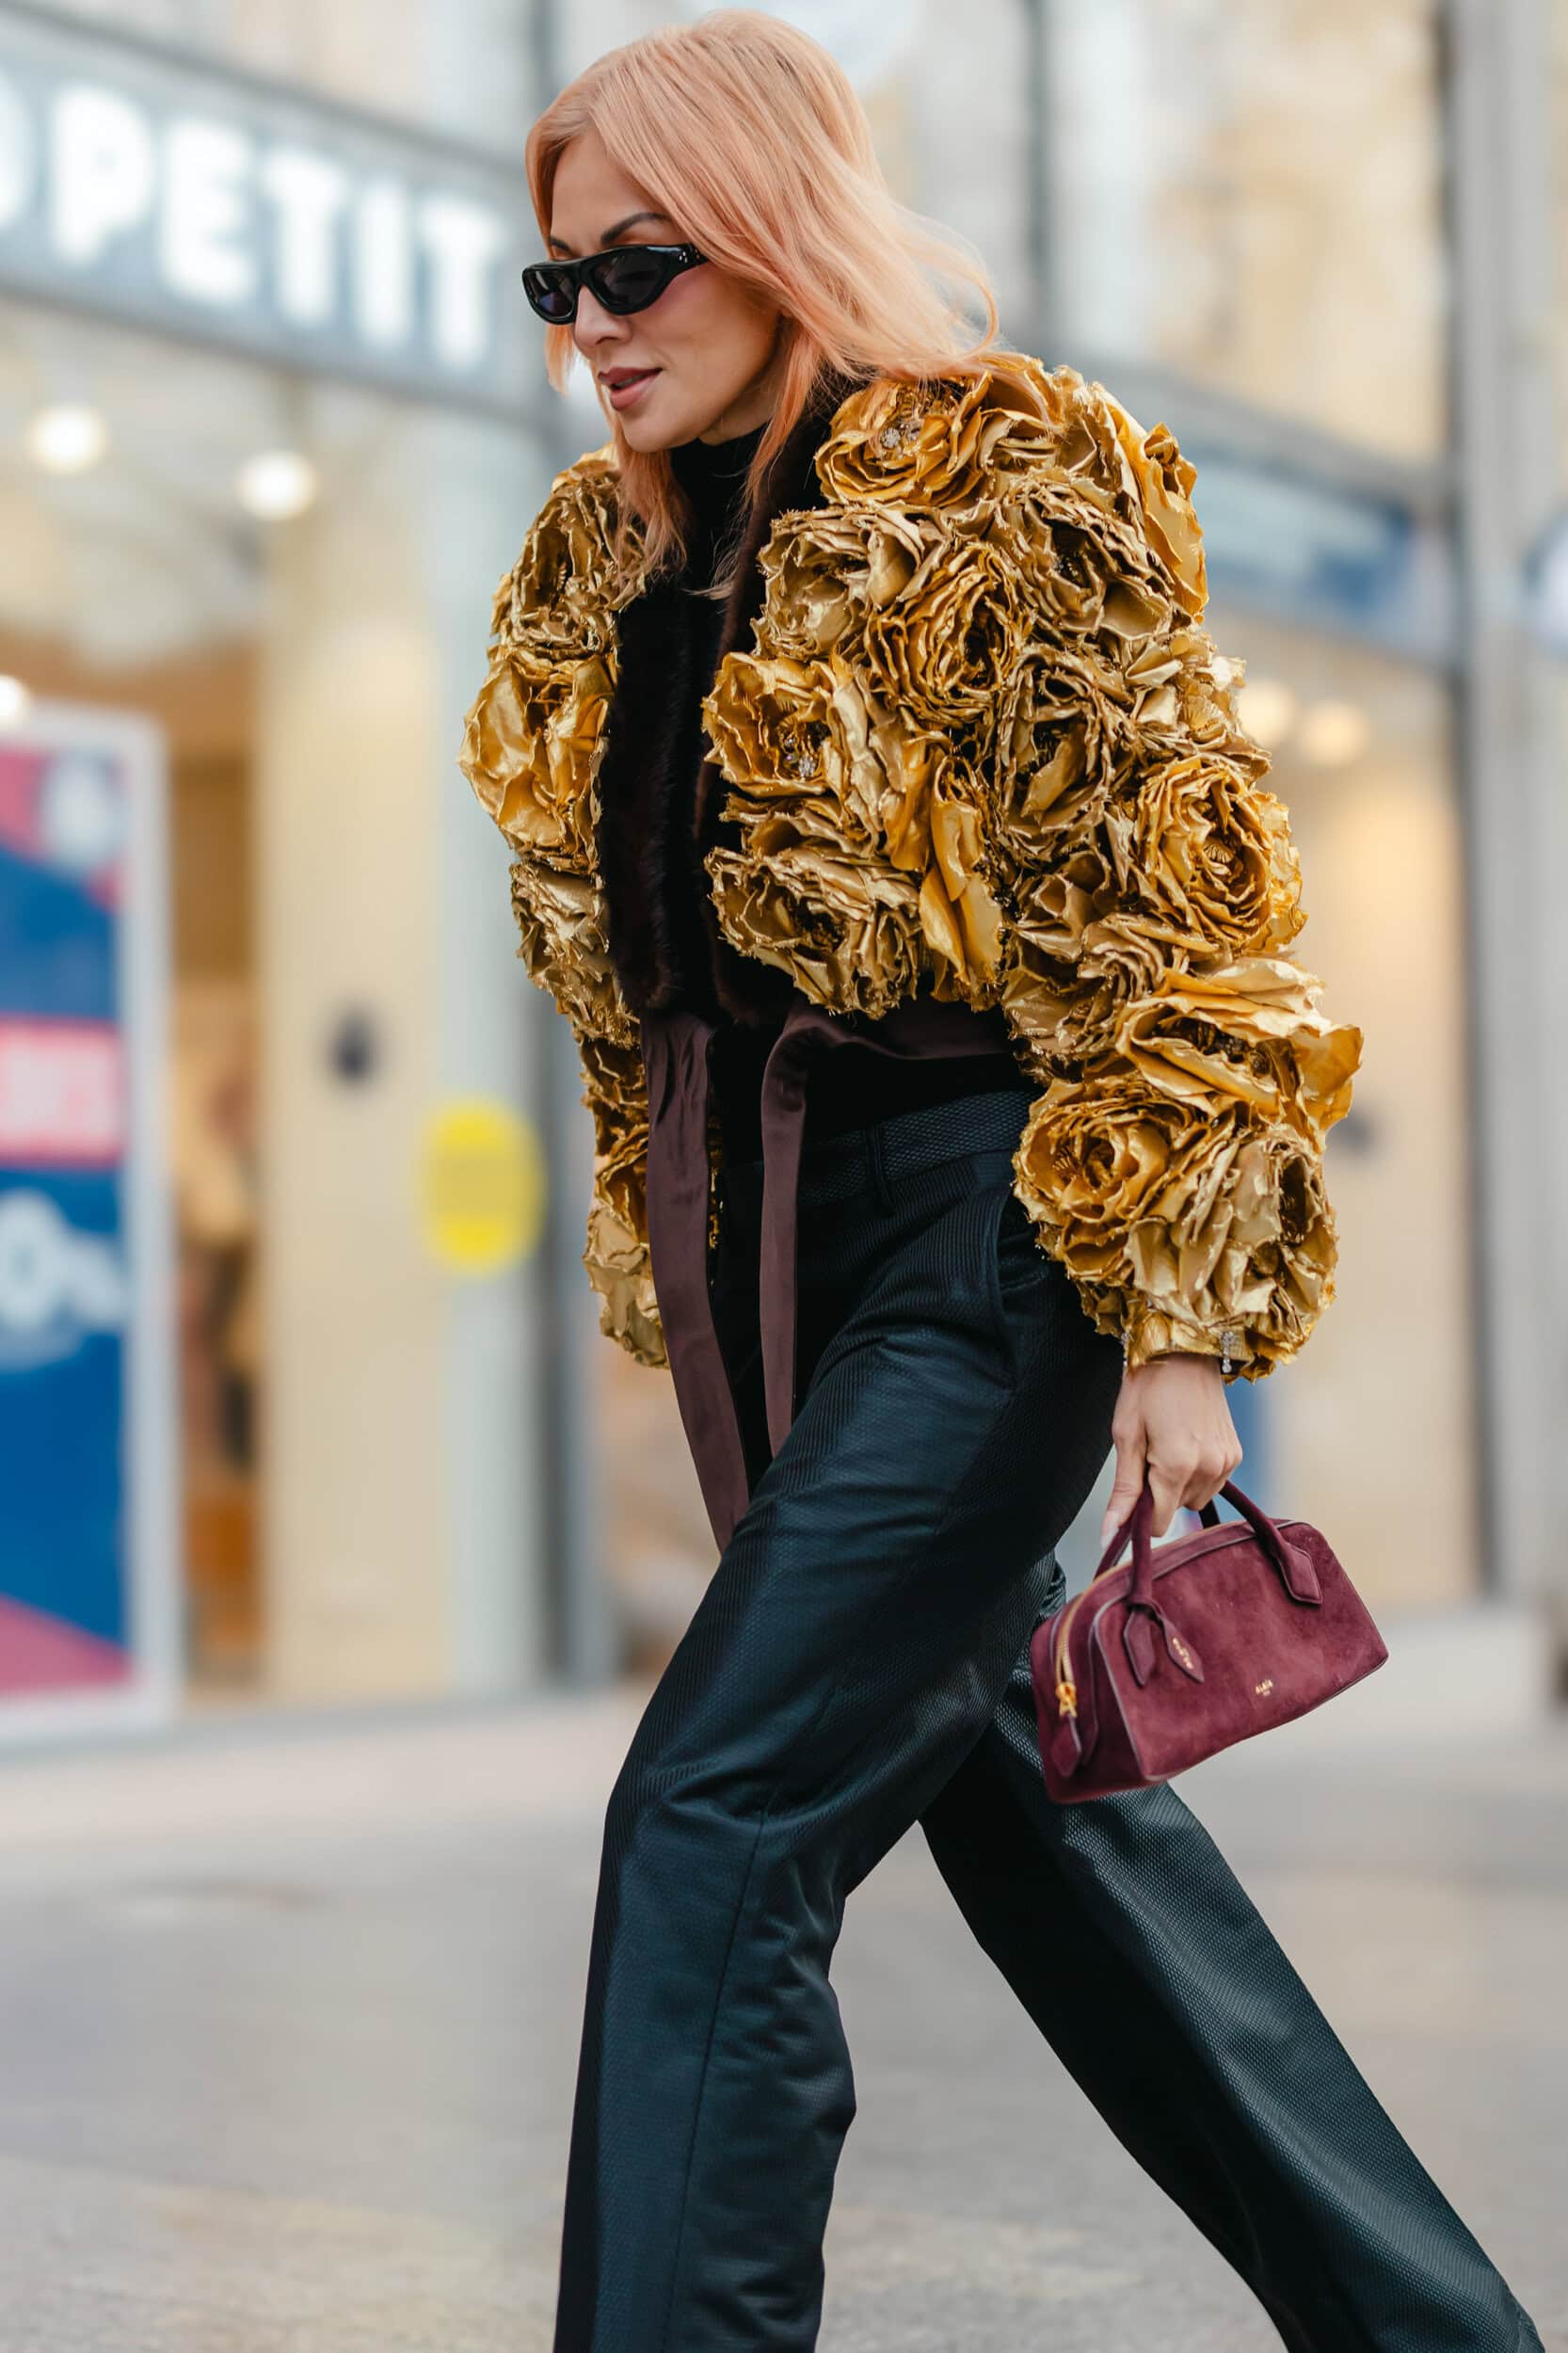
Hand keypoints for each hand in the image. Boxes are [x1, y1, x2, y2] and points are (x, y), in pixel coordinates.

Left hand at [1098, 1353, 1242, 1552]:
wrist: (1184, 1351)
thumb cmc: (1148, 1386)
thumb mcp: (1126, 1435)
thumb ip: (1124, 1490)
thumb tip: (1110, 1533)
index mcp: (1177, 1466)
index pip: (1158, 1524)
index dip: (1139, 1513)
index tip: (1132, 1488)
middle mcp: (1209, 1468)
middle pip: (1175, 1510)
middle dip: (1158, 1492)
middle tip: (1148, 1453)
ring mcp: (1226, 1462)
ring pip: (1194, 1499)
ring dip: (1178, 1485)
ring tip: (1167, 1445)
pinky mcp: (1235, 1454)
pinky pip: (1212, 1483)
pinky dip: (1196, 1473)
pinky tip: (1186, 1444)